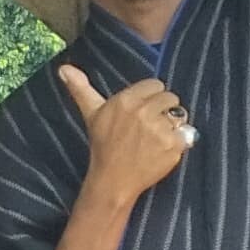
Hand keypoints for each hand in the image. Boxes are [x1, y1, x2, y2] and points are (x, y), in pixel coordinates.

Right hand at [62, 66, 191, 206]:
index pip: (155, 85)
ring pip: (179, 116)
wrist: (113, 181)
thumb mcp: (92, 114)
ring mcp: (159, 129)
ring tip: (154, 139)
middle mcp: (143, 112)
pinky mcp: (172, 145)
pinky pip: (186, 134)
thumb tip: (63, 68)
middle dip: (163, 111)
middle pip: (170, 97)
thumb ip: (81, 88)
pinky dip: (178, 143)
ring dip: (171, 126)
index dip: (151, 98)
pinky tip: (160, 151)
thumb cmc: (103, 146)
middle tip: (149, 128)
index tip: (142, 112)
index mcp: (126, 101)